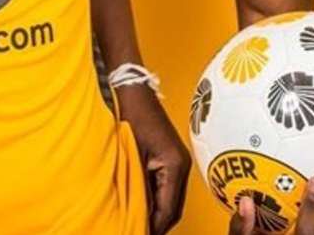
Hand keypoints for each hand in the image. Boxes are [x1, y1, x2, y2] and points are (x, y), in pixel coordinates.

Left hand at [117, 85, 190, 233]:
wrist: (134, 92)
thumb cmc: (131, 118)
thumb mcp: (132, 157)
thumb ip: (138, 187)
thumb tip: (137, 214)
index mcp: (175, 166)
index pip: (168, 208)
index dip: (154, 227)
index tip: (138, 233)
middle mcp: (182, 166)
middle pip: (173, 208)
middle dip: (158, 224)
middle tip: (137, 231)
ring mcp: (178, 163)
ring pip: (170, 200)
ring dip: (157, 213)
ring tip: (138, 224)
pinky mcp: (171, 160)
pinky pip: (166, 188)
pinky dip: (156, 200)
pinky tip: (142, 206)